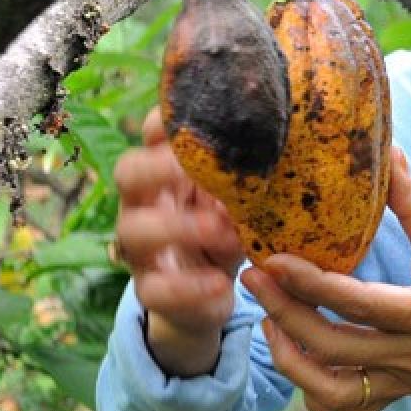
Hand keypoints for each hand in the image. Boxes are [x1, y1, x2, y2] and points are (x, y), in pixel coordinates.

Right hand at [113, 107, 244, 375]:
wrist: (212, 292)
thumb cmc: (225, 229)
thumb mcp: (236, 201)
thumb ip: (244, 180)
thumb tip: (283, 148)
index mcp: (165, 174)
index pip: (150, 137)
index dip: (163, 123)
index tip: (192, 118)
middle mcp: (144, 204)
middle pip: (127, 172)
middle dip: (156, 166)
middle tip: (189, 167)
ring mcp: (142, 248)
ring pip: (134, 230)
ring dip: (178, 226)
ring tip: (221, 229)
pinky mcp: (152, 290)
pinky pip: (155, 289)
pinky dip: (188, 286)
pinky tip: (221, 282)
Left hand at [242, 148, 410, 410]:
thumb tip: (388, 153)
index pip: (360, 304)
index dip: (310, 283)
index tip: (273, 259)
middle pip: (335, 347)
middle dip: (286, 313)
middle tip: (255, 278)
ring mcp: (406, 381)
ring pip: (333, 392)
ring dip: (293, 362)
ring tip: (270, 323)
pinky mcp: (399, 394)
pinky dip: (315, 395)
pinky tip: (301, 358)